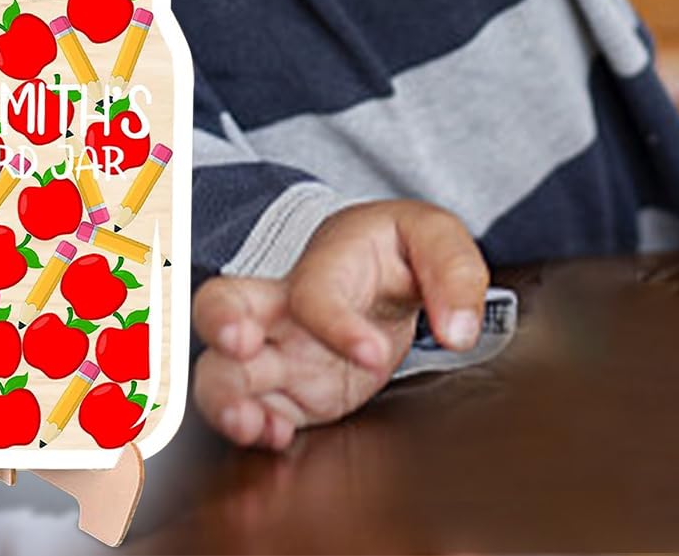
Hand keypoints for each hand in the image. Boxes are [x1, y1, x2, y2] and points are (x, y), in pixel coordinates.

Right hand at [191, 199, 489, 450]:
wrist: (385, 271)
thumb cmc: (403, 248)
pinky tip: (275, 440)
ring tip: (249, 423)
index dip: (337, 325)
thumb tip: (458, 331)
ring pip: (222, 370)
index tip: (374, 353)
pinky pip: (253, 413)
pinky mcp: (289, 393)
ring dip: (225, 397)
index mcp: (326, 264)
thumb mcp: (437, 238)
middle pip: (220, 304)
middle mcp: (286, 308)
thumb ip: (455, 275)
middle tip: (240, 346)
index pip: (314, 292)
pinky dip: (253, 431)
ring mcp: (281, 354)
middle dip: (221, 324)